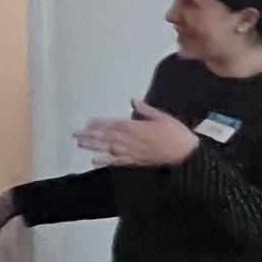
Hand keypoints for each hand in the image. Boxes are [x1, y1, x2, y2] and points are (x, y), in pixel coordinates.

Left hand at [75, 100, 199, 167]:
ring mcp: (132, 152)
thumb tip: (132, 100)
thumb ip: (146, 109)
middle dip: (91, 135)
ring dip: (94, 146)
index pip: (114, 124)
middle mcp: (130, 140)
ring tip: (80, 144)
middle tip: (76, 134)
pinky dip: (106, 161)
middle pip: (107, 137)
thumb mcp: (163, 116)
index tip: (87, 122)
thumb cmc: (176, 133)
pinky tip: (95, 161)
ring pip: (109, 148)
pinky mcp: (135, 161)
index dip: (100, 124)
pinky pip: (118, 161)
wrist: (185, 154)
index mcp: (136, 127)